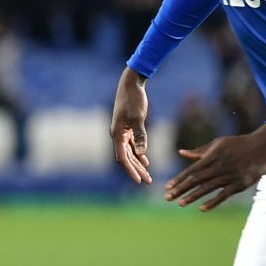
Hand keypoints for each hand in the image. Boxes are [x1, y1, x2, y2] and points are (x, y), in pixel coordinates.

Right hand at [111, 68, 150, 184]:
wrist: (131, 84)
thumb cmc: (134, 99)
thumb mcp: (138, 117)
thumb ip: (140, 135)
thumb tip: (142, 154)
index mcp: (117, 134)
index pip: (122, 158)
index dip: (130, 170)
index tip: (138, 181)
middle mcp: (117, 135)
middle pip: (126, 158)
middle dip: (136, 170)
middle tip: (148, 181)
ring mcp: (122, 132)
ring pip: (129, 153)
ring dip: (138, 164)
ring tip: (148, 175)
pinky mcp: (127, 128)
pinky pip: (132, 145)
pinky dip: (138, 154)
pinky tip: (146, 161)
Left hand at [164, 125, 265, 211]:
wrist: (262, 146)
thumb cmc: (237, 144)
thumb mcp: (217, 143)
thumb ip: (199, 151)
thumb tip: (181, 152)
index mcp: (211, 157)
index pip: (191, 171)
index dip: (179, 180)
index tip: (167, 187)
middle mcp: (218, 167)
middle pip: (196, 180)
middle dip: (180, 189)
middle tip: (167, 198)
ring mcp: (229, 176)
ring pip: (207, 188)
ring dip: (192, 197)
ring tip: (180, 203)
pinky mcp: (239, 184)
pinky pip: (223, 195)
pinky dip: (213, 202)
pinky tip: (202, 208)